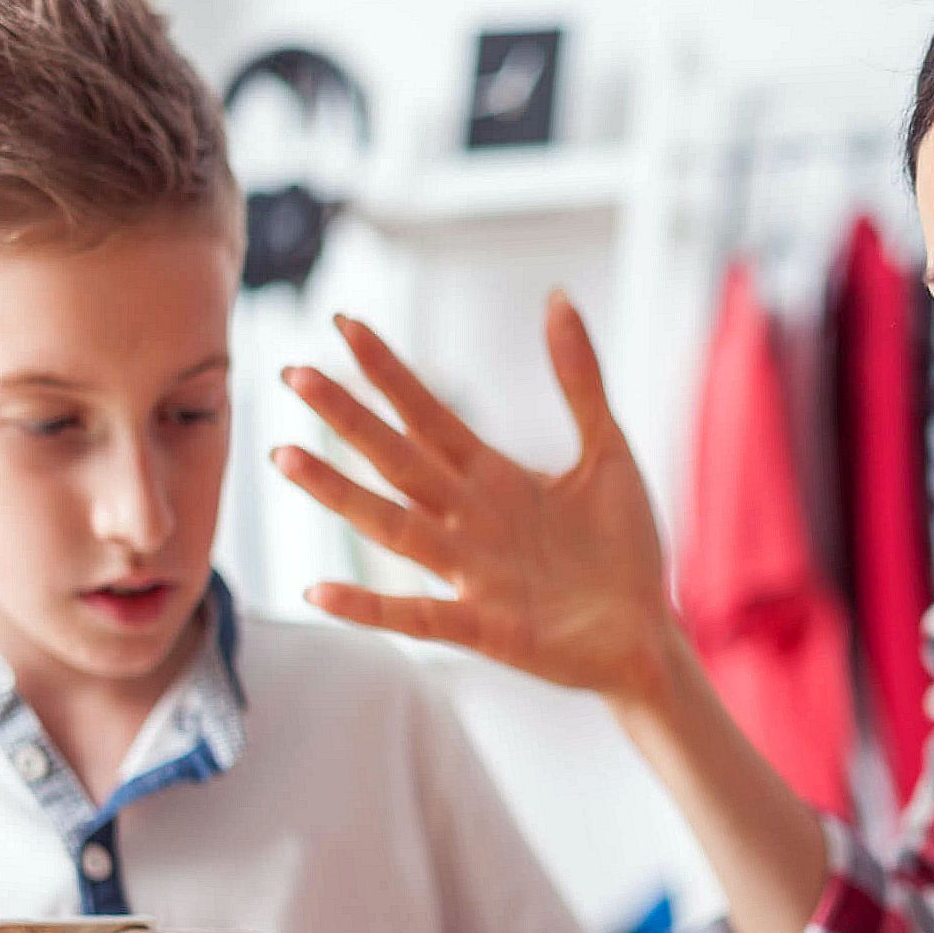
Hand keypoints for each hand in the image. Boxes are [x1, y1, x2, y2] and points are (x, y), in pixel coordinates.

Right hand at [273, 294, 679, 710]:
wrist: (648, 635)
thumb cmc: (625, 549)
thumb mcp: (607, 452)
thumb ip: (580, 380)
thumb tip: (556, 297)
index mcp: (493, 478)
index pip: (426, 415)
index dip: (388, 371)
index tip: (344, 323)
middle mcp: (469, 520)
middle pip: (397, 459)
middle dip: (348, 417)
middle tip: (294, 372)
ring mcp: (471, 574)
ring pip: (392, 527)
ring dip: (339, 493)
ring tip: (285, 456)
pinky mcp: (485, 627)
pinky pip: (416, 616)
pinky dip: (368, 607)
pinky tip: (318, 590)